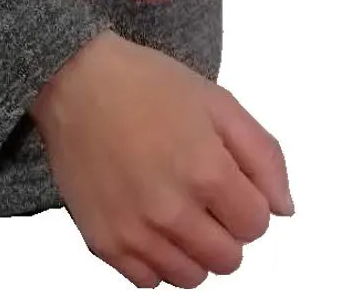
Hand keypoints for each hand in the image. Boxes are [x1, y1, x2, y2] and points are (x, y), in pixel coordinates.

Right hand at [31, 31, 293, 288]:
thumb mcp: (217, 101)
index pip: (258, 225)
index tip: (226, 179)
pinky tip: (148, 220)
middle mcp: (172, 210)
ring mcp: (135, 230)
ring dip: (192, 248)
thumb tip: (283, 209)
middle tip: (200, 192)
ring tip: (174, 206)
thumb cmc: (144, 84)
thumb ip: (264, 156)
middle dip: (224, 227)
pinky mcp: (103, 241)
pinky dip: (155, 258)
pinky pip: (148, 280)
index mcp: (207, 172)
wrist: (75, 79)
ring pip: (191, 276)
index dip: (247, 200)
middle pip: (228, 258)